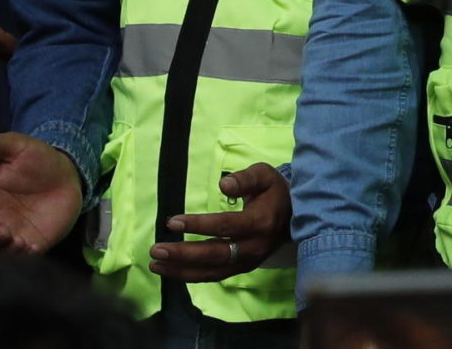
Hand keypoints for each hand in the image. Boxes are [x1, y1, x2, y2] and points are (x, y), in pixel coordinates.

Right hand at [0, 130, 82, 253]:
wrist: (68, 174)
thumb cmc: (38, 159)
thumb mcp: (16, 146)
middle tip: (0, 231)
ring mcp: (12, 232)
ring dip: (2, 249)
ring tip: (16, 240)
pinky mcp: (31, 243)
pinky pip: (21, 256)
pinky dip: (22, 255)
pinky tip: (30, 247)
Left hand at [152, 163, 290, 280]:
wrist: (295, 216)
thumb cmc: (273, 192)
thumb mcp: (264, 175)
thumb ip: (245, 178)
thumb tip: (223, 184)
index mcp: (259, 223)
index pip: (225, 227)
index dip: (198, 225)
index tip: (173, 221)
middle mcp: (253, 248)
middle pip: (215, 255)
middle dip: (183, 254)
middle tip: (156, 249)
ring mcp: (248, 262)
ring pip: (212, 272)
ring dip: (182, 270)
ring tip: (155, 265)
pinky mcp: (242, 269)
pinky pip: (215, 276)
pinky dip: (192, 276)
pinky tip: (172, 271)